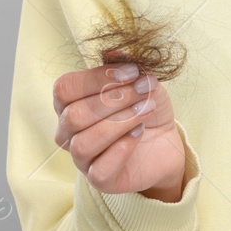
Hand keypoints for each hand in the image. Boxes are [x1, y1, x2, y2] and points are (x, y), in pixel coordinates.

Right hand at [53, 53, 185, 201]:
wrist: (166, 140)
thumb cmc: (144, 107)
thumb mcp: (140, 81)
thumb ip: (124, 66)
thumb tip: (114, 51)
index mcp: (69, 103)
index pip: (65, 88)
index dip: (96, 78)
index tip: (131, 72)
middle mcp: (68, 132)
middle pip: (74, 115)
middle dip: (114, 99)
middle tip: (144, 90)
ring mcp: (81, 158)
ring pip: (84, 142)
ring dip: (120, 122)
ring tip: (145, 110)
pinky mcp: (99, 180)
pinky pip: (99, 169)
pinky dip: (122, 148)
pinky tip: (139, 134)